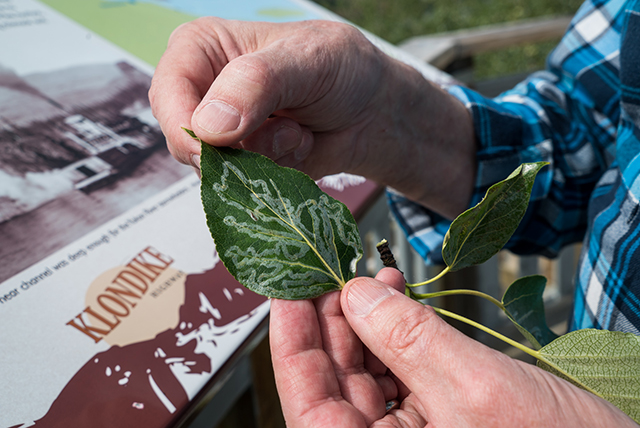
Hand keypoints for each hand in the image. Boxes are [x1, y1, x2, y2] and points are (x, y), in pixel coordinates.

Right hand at [149, 18, 475, 218]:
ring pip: (218, 171)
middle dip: (237, 150)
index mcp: (202, 50)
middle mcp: (204, 93)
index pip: (168, 92)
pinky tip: (301, 147)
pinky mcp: (244, 166)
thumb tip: (209, 127)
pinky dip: (279, 174)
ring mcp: (223, 136)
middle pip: (186, 141)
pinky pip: (246, 187)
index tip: (211, 149)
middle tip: (286, 131)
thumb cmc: (341, 69)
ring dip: (266, 161)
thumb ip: (257, 84)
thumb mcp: (306, 61)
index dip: (183, 125)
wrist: (372, 109)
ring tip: (300, 133)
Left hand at [270, 268, 637, 426]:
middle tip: (335, 272)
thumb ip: (409, 339)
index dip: (291, 344)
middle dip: (334, 322)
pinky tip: (398, 301)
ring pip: (368, 374)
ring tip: (375, 279)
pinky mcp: (441, 423)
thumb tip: (356, 294)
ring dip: (368, 323)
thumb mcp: (475, 387)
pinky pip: (403, 374)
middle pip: (336, 383)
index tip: (286, 291)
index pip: (309, 403)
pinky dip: (398, 335)